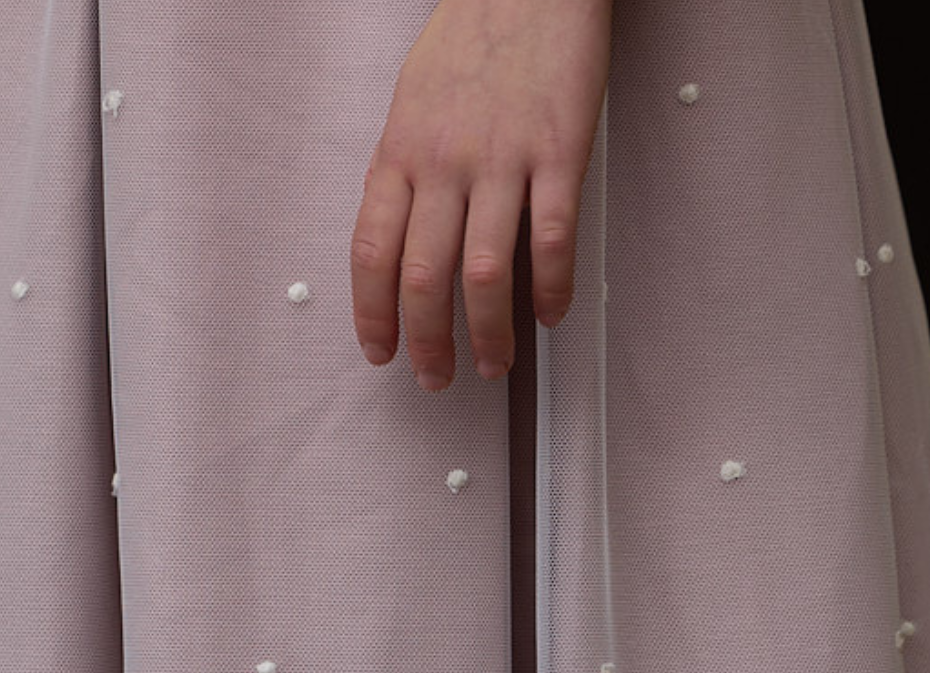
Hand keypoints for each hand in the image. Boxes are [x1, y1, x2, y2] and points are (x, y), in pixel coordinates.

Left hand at [351, 0, 611, 390]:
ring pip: (484, 274)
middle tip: (436, 378)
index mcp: (401, 150)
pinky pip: (551, 239)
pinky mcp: (558, 150)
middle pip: (424, 277)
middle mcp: (444, 160)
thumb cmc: (474, 39)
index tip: (382, 351)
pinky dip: (552, 289)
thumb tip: (403, 243)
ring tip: (493, 363)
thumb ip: (406, 173)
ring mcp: (501, 157)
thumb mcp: (414, 103)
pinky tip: (550, 313)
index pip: (372, 253)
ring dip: (488, 335)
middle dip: (427, 343)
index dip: (373, 314)